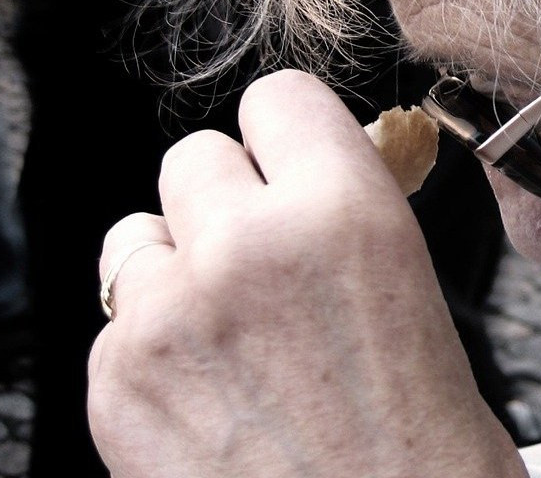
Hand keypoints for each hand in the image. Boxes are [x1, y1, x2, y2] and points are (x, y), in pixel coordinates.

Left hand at [88, 70, 526, 477]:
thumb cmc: (424, 447)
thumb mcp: (415, 296)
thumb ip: (349, 219)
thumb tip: (311, 173)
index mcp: (347, 214)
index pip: (279, 97)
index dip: (288, 135)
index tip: (290, 161)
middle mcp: (249, 247)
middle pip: (195, 159)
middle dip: (226, 203)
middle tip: (262, 261)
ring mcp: (170, 316)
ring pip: (137, 236)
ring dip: (176, 270)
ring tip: (228, 336)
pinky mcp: (116, 384)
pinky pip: (116, 323)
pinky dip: (151, 351)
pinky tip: (208, 399)